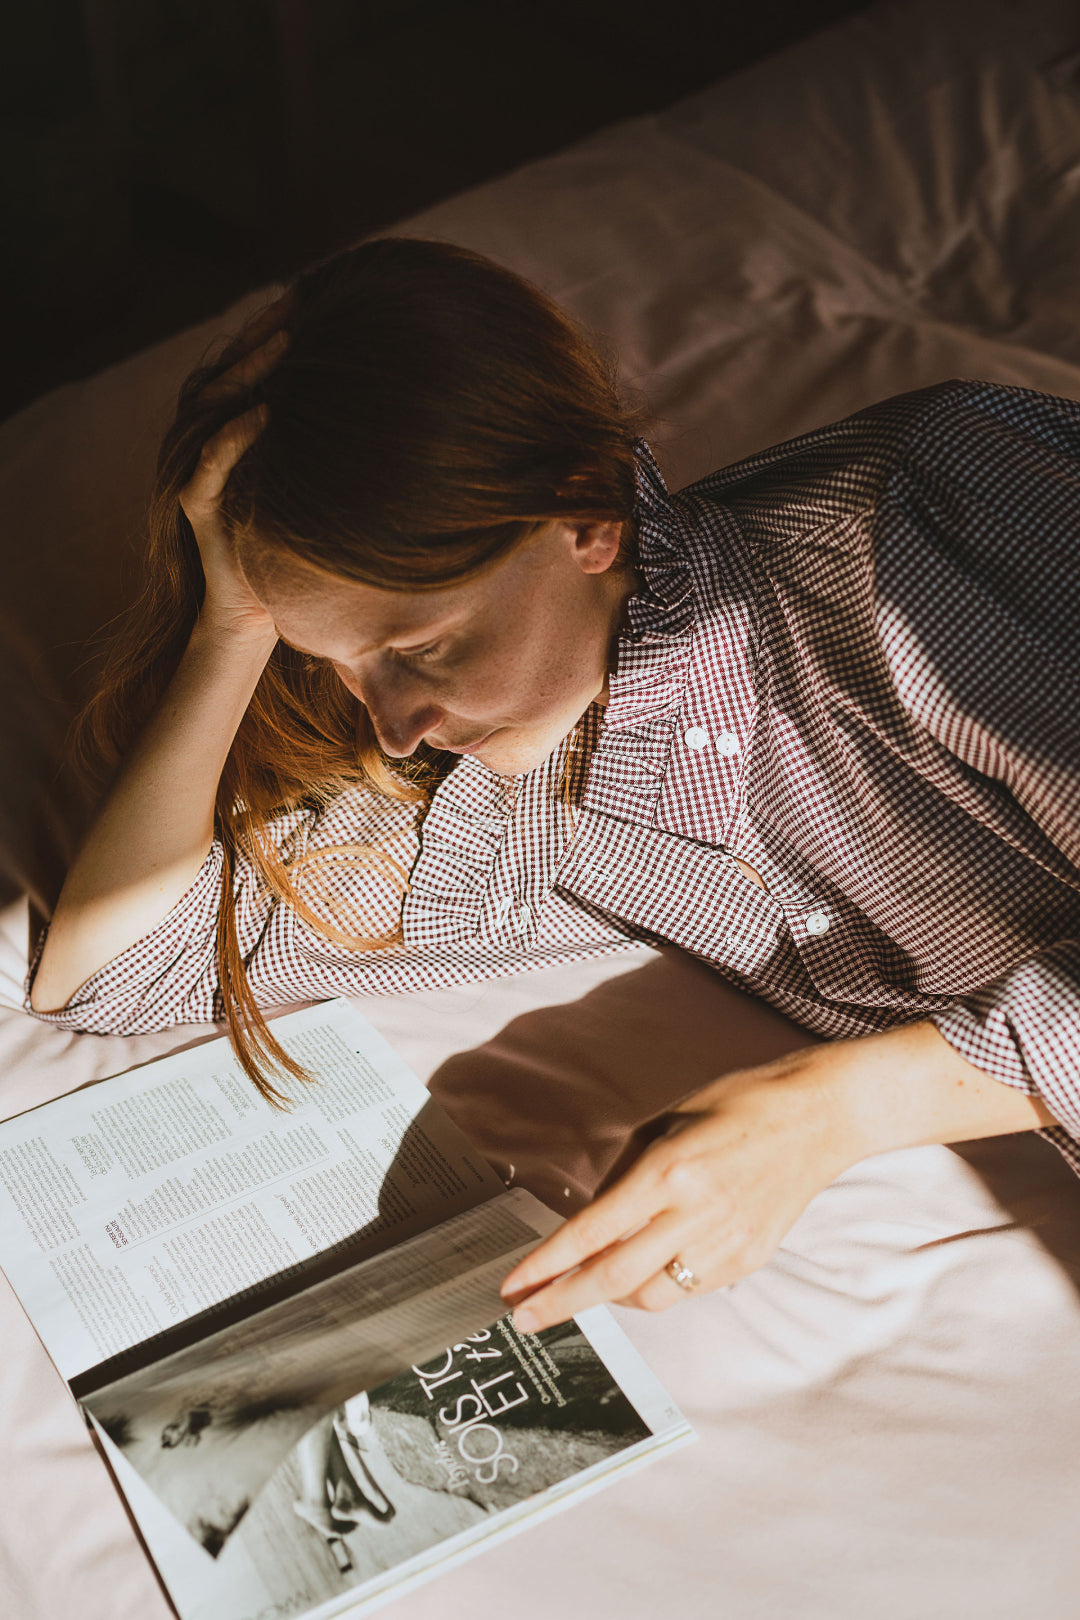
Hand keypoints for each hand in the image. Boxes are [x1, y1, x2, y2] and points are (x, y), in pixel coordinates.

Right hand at [180, 308, 289, 646]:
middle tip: (294, 305)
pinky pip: (211, 459)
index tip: (304, 294)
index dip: (264, 326)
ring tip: (285, 344)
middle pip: (220, 371)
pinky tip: (265, 412)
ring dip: (247, 370)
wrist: (257, 608)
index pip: (237, 362)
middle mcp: (201, 441)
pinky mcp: (197, 504)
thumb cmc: (291, 540)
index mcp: (224, 428)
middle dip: (256, 334)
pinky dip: (235, 434)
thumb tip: (375, 396)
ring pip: (209, 404)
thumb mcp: (307, 477)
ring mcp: (194, 469)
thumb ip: (317, 436)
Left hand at [499, 1021, 1053, 1330]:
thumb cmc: (739, 1104)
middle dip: (560, 1303)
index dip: (546, 1265)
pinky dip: (658, 1285)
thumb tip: (593, 1217)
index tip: (513, 1287)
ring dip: (610, 1297)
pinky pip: (688, 1290)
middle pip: (613, 1279)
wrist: (819, 1117)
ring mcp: (726, 1244)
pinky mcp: (748, 1260)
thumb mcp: (669, 1121)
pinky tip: (648, 1265)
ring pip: (650, 1297)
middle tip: (524, 1317)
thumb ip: (628, 1171)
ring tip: (589, 1283)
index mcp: (669, 1171)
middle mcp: (696, 1214)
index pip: (593, 1231)